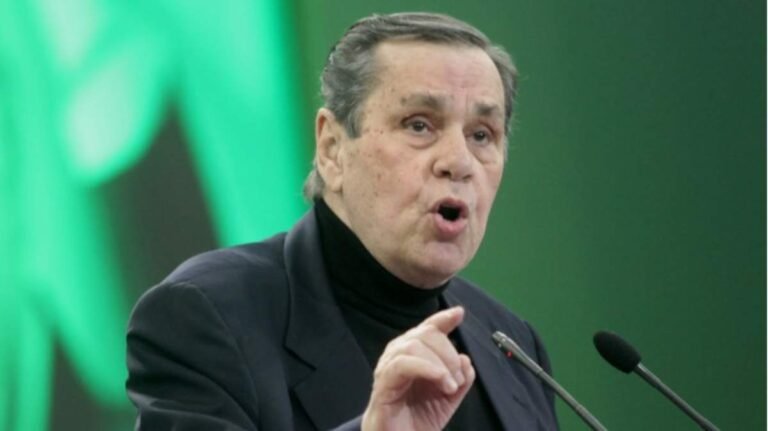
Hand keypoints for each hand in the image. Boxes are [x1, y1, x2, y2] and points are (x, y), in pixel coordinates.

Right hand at [361, 306, 474, 430]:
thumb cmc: (420, 416)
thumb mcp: (449, 396)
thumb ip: (461, 376)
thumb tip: (466, 359)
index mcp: (415, 354)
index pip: (428, 328)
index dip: (443, 318)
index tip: (459, 314)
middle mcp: (399, 354)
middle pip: (425, 334)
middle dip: (449, 352)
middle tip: (458, 378)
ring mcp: (388, 367)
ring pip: (414, 345)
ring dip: (440, 363)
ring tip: (450, 386)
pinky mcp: (383, 383)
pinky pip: (402, 364)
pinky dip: (426, 368)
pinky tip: (440, 379)